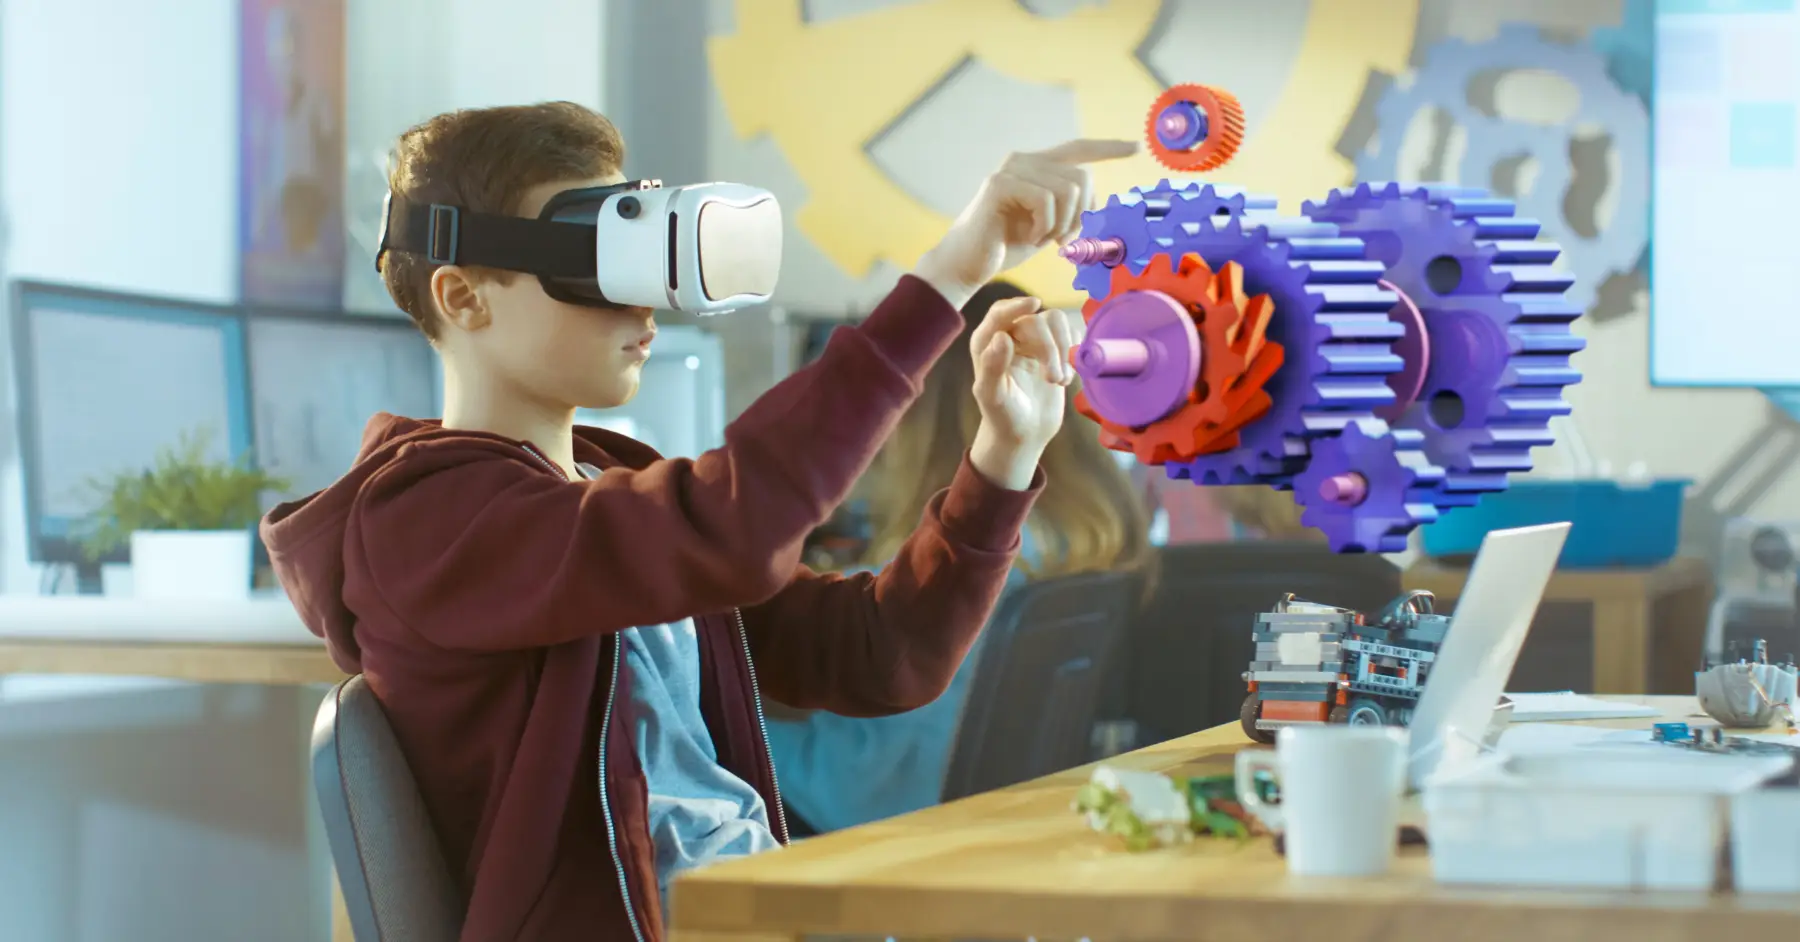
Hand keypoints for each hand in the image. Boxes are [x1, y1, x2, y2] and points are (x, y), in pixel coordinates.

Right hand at [914, 138, 1138, 308]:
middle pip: (1082, 174)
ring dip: (1064, 223)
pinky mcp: (1000, 184)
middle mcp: (1025, 160)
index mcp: (1037, 167)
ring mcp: (1012, 169)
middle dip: (1083, 213)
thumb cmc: (1007, 246)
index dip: (1108, 148)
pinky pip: (1046, 200)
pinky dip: (1046, 226)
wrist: (968, 263)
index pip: (1078, 149)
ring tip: (1046, 240)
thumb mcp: (1050, 226)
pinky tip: (1033, 238)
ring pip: (1067, 189)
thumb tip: (1100, 202)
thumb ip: (1071, 209)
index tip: (1135, 148)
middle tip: (1064, 241)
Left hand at [967, 297, 1082, 489]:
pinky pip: (1069, 336)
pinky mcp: (1053, 350)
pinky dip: (1071, 356)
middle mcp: (1010, 335)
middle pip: (1036, 320)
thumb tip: (1001, 337)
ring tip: (1058, 380)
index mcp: (987, 342)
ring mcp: (1033, 342)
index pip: (1001, 312)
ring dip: (1062, 350)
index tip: (1035, 304)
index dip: (1017, 305)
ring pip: (1056, 322)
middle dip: (1049, 348)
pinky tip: (1064, 381)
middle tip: (1053, 380)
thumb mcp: (993, 396)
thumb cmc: (1003, 416)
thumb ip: (992, 366)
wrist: (1025, 433)